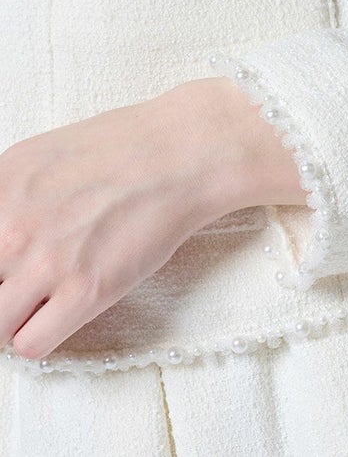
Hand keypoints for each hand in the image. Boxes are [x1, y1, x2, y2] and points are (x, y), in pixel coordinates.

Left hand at [0, 76, 307, 360]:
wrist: (185, 153)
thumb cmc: (128, 147)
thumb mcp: (43, 155)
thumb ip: (7, 194)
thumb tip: (1, 231)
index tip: (8, 266)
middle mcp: (11, 227)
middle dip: (3, 286)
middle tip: (27, 279)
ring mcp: (47, 261)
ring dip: (14, 317)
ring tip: (42, 301)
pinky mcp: (86, 290)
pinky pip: (32, 344)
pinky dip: (41, 335)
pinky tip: (64, 311)